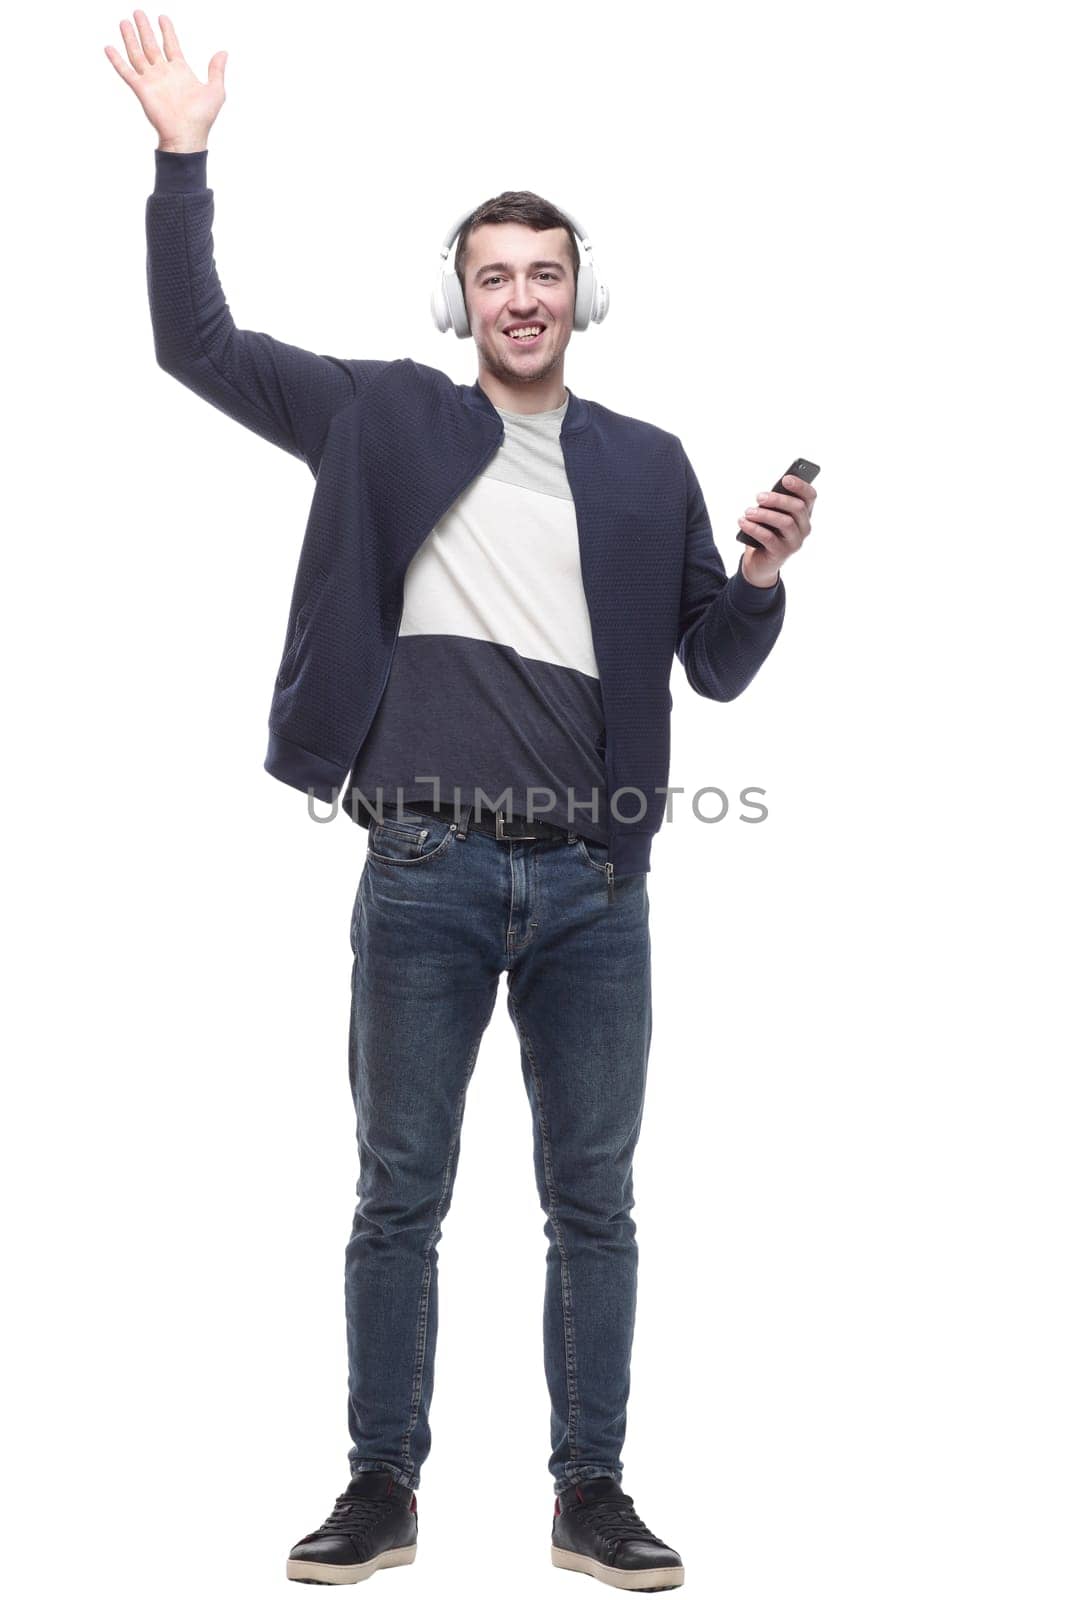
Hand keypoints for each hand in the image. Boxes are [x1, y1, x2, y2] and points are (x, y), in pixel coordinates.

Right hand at [104, 11, 225, 150]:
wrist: (187, 135)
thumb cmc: (202, 118)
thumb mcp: (216, 91)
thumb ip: (217, 70)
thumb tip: (223, 52)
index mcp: (180, 71)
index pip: (171, 44)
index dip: (167, 31)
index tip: (162, 17)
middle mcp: (164, 73)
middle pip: (151, 44)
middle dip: (145, 28)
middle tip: (138, 12)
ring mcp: (151, 80)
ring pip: (137, 53)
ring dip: (130, 38)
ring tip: (124, 22)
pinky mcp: (141, 89)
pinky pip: (126, 71)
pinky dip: (117, 60)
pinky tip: (109, 48)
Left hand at [738, 474, 816, 586]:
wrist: (759, 563)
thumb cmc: (766, 533)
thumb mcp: (771, 515)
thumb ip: (774, 505)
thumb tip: (766, 495)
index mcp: (804, 514)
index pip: (810, 496)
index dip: (800, 486)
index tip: (785, 478)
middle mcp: (804, 528)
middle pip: (797, 508)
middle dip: (777, 499)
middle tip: (759, 496)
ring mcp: (795, 542)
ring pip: (785, 522)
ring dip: (764, 514)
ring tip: (747, 511)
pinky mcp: (782, 553)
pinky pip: (769, 538)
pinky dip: (754, 528)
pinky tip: (742, 522)